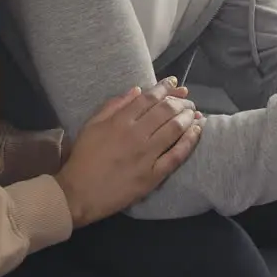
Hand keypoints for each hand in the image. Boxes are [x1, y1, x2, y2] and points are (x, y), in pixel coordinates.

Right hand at [52, 77, 202, 227]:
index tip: (175, 83)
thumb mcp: (92, 125)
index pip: (149, 98)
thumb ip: (113, 105)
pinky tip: (197, 131)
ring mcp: (147, 155)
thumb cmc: (84, 158)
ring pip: (175, 129)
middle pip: (166, 111)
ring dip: (188, 117)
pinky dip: (190, 141)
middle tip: (187, 100)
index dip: (165, 87)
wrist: (79, 194)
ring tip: (194, 112)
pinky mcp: (154, 175)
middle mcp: (136, 135)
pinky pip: (177, 155)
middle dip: (180, 102)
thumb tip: (137, 90)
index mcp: (120, 121)